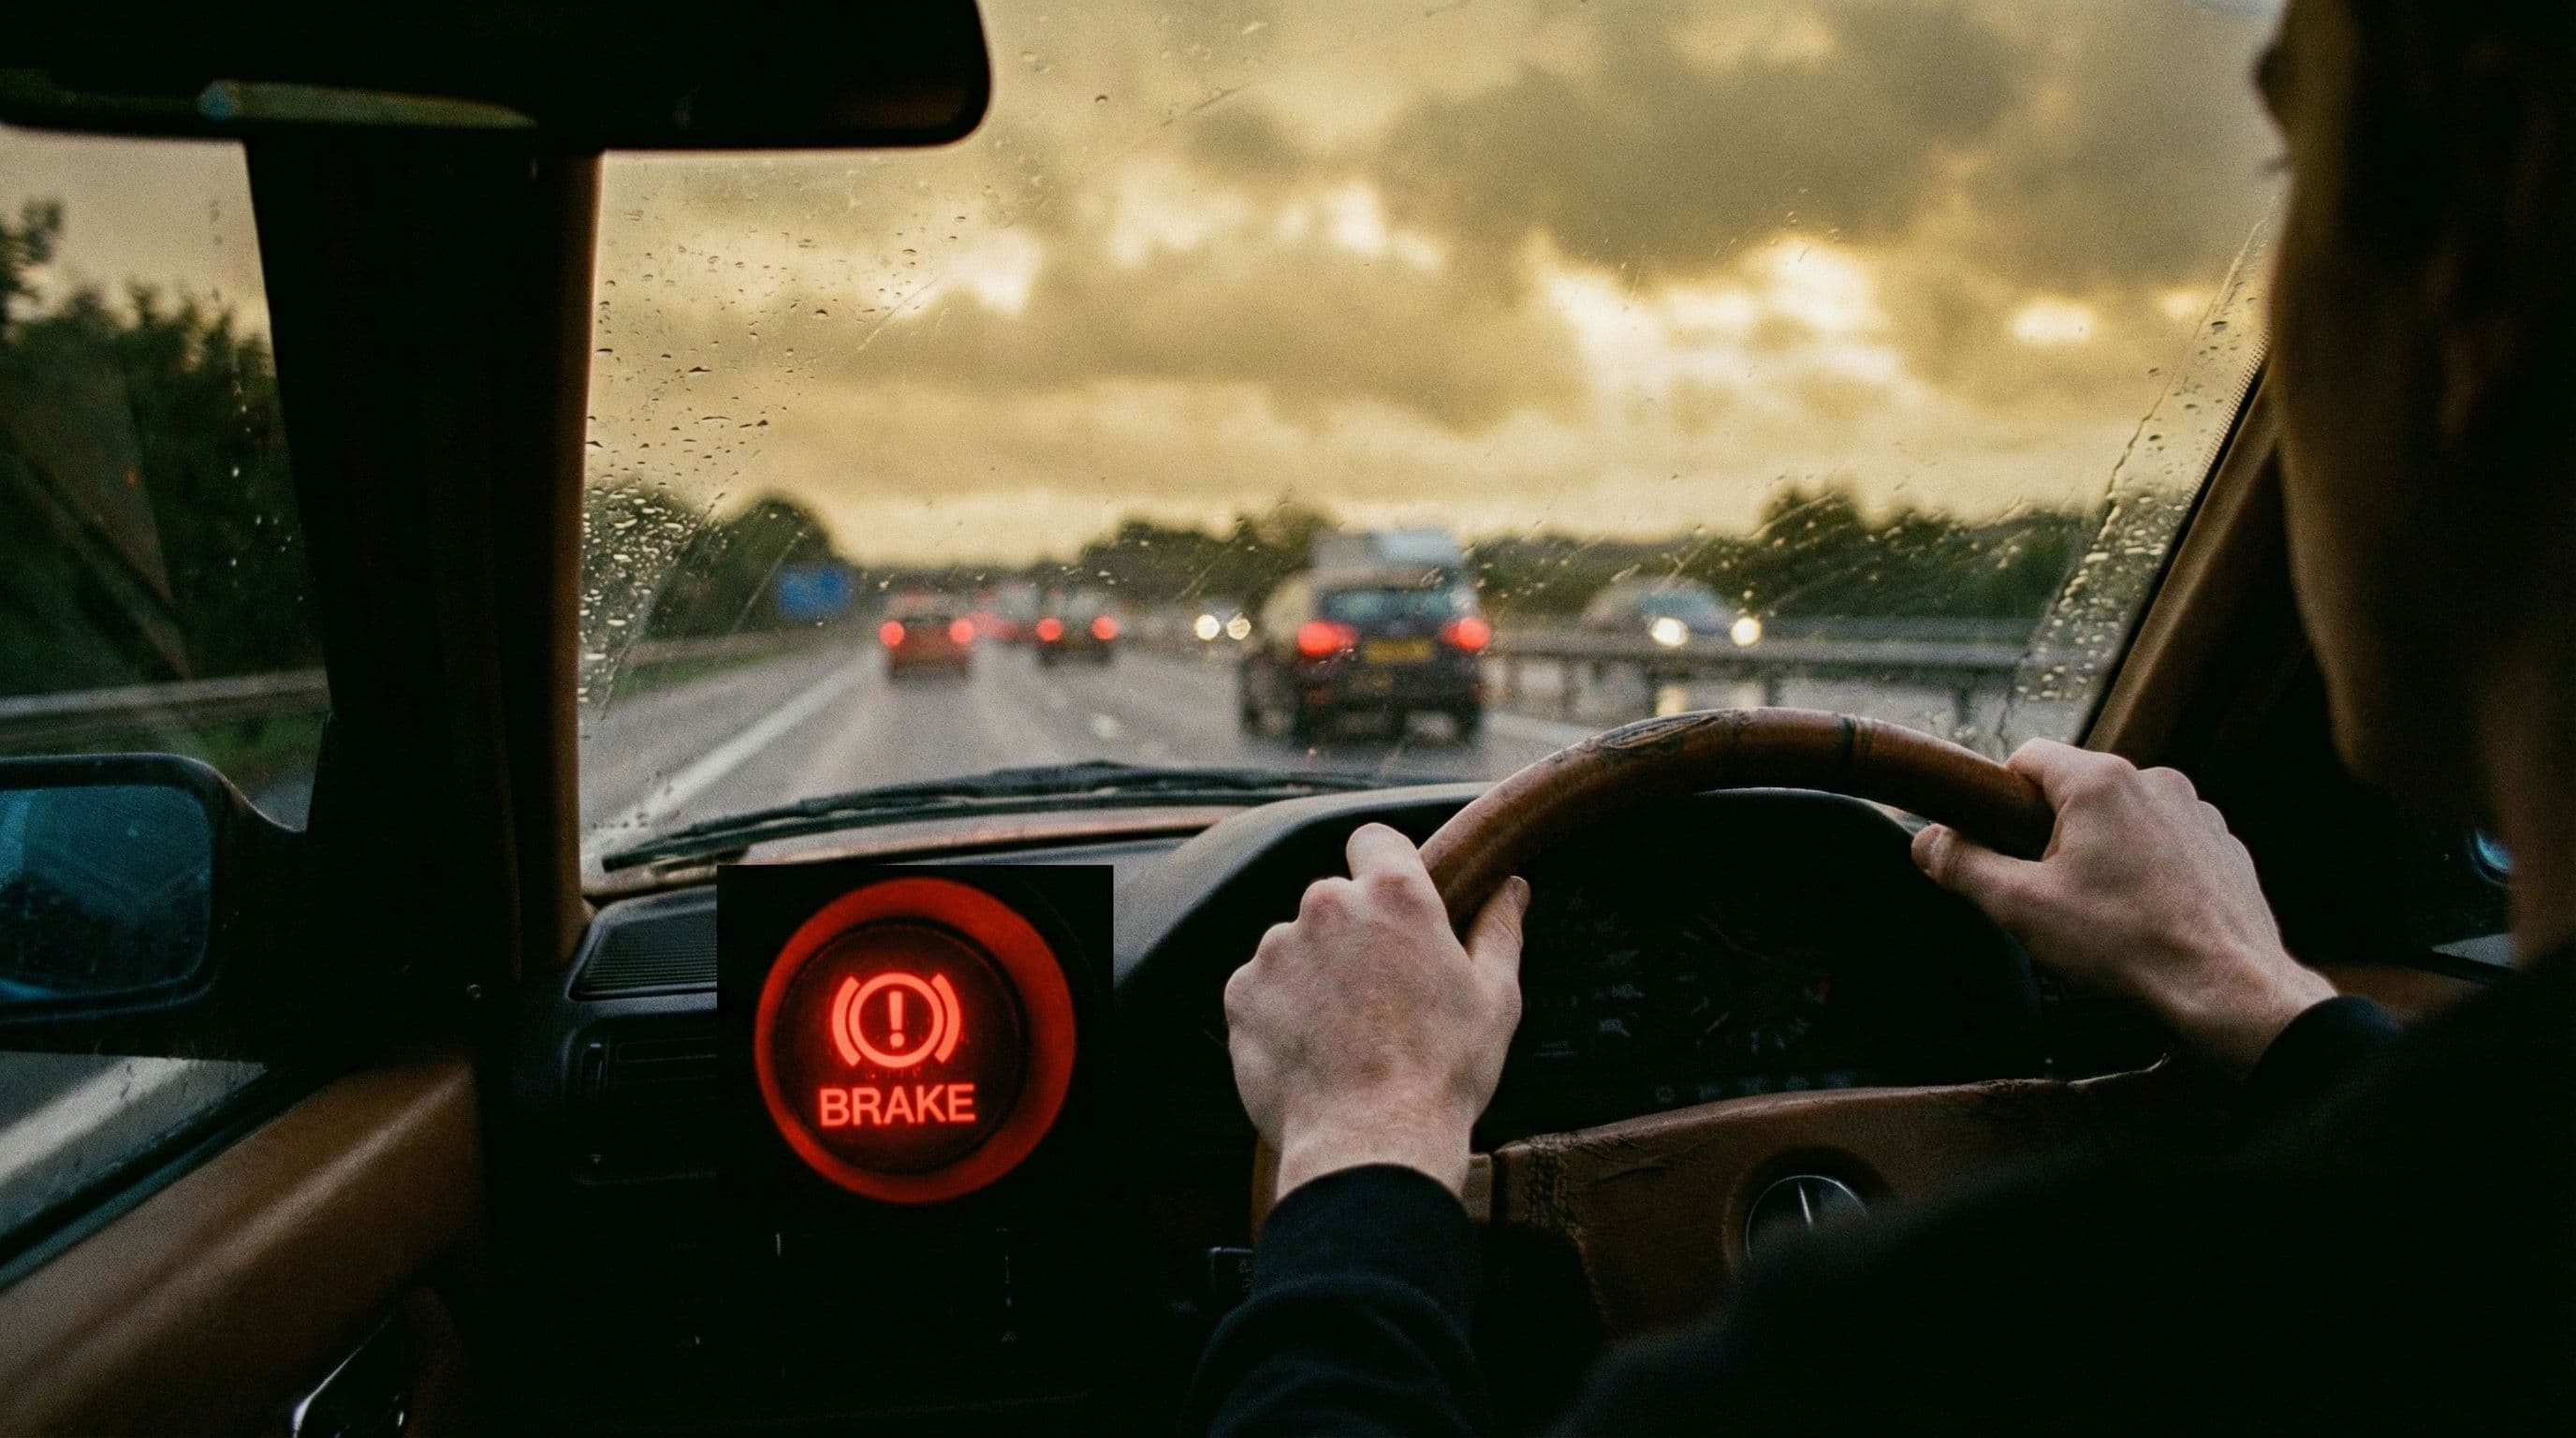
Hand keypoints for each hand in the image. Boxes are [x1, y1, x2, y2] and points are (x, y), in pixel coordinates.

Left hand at [1223, 823, 1529, 1199]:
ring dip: (1314, 976)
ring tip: (1345, 1038)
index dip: (1384, 866)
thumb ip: (1498, 930)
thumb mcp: (1494, 999)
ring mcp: (1277, 948)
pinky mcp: (1241, 993)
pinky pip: (1261, 989)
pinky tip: (1312, 1054)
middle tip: (1380, 997)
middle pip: (1333, 900)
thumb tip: (1512, 886)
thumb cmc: (1443, 1073)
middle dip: (1352, 936)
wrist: (1371, 1144)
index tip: (1392, 906)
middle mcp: (1327, 906)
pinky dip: (1280, 1013)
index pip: (1374, 840)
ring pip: (1294, 947)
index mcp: (1394, 896)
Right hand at [1911, 739, 2335, 1075]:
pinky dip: (2147, 870)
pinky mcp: (2223, 846)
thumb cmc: (2126, 943)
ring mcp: (2196, 812)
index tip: (1995, 845)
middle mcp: (2153, 780)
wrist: (2227, 988)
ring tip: (2100, 913)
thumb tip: (1926, 842)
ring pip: (2123, 818)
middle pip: (2076, 790)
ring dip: (2102, 852)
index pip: (2026, 758)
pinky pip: (2166, 844)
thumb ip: (1963, 865)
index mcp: (2099, 781)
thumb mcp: (2019, 907)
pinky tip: (2143, 918)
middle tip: (2044, 893)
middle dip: (2052, 834)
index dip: (1998, 799)